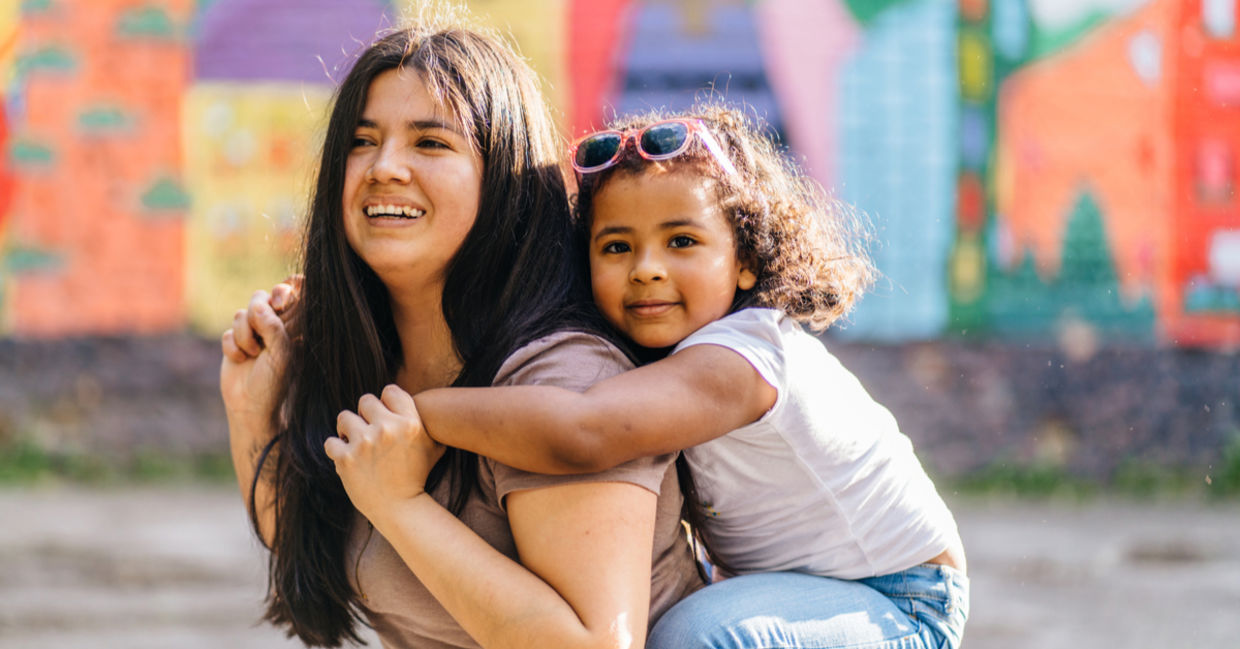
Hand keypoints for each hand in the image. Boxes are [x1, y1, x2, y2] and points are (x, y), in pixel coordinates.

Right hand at [218, 275, 300, 422]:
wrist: (249, 405)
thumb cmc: (273, 381)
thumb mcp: (280, 353)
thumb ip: (273, 326)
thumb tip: (258, 305)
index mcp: (294, 324)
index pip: (295, 290)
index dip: (285, 288)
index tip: (280, 304)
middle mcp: (275, 324)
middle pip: (263, 296)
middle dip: (257, 313)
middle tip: (261, 331)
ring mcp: (254, 331)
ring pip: (242, 312)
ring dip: (245, 335)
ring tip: (253, 354)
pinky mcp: (235, 340)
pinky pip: (229, 330)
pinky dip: (232, 346)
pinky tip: (240, 360)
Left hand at [326, 385, 446, 524]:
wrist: (401, 509)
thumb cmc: (418, 476)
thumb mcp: (433, 445)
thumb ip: (422, 421)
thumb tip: (416, 402)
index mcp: (410, 423)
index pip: (389, 391)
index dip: (385, 403)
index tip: (384, 418)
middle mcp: (388, 429)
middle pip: (365, 401)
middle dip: (366, 416)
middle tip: (368, 431)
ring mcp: (365, 443)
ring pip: (344, 417)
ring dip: (348, 430)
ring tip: (355, 444)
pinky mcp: (346, 459)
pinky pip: (331, 442)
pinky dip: (336, 450)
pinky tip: (346, 458)